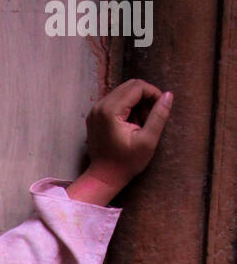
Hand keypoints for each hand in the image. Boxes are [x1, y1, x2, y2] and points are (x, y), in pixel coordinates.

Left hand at [66, 79, 172, 205]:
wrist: (103, 177)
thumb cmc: (126, 163)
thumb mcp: (148, 141)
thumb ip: (159, 116)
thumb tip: (168, 95)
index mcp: (110, 110)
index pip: (137, 86)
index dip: (153, 93)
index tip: (160, 108)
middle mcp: (100, 106)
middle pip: (129, 86)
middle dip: (145, 97)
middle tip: (150, 117)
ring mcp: (95, 110)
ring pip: (123, 92)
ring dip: (137, 103)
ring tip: (141, 123)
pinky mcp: (95, 115)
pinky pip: (115, 101)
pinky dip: (127, 108)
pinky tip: (131, 124)